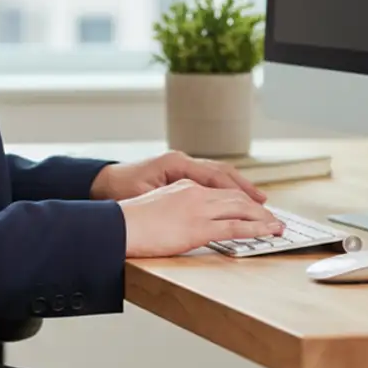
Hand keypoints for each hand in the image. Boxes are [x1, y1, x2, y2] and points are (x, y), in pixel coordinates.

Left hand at [91, 150, 266, 203]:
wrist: (103, 182)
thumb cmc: (121, 190)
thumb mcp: (146, 197)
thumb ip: (173, 200)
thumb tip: (200, 206)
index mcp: (176, 163)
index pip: (216, 176)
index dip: (238, 192)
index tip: (255, 205)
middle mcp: (181, 161)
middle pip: (222, 172)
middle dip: (244, 188)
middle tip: (264, 203)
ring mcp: (180, 165)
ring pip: (217, 173)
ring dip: (237, 186)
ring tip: (257, 200)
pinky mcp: (178, 173)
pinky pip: (208, 178)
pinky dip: (223, 187)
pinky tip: (233, 199)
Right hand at [119, 179, 283, 257]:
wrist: (118, 226)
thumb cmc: (129, 221)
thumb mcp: (156, 205)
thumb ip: (174, 207)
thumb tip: (182, 220)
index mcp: (184, 186)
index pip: (220, 189)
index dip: (241, 199)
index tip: (253, 206)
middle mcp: (195, 193)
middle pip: (236, 197)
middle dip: (257, 208)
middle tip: (272, 217)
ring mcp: (198, 210)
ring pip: (241, 210)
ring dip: (263, 218)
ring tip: (276, 226)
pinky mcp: (199, 228)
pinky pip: (235, 228)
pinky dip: (256, 229)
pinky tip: (267, 232)